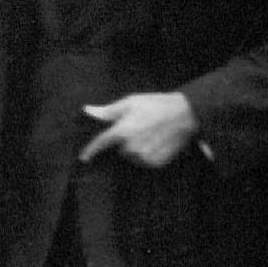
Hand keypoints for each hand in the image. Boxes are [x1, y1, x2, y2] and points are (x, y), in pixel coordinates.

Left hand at [82, 91, 200, 168]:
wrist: (184, 115)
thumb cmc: (155, 105)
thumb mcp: (130, 102)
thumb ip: (108, 111)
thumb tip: (88, 111)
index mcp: (122, 131)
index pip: (100, 144)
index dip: (90, 151)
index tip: (83, 158)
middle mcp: (130, 148)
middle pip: (118, 149)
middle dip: (124, 141)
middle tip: (137, 128)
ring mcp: (143, 157)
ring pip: (131, 156)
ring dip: (135, 148)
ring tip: (148, 135)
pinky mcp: (155, 163)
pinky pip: (144, 161)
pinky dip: (146, 154)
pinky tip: (156, 143)